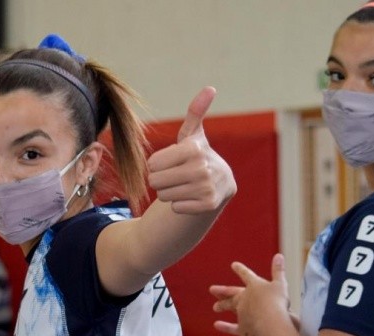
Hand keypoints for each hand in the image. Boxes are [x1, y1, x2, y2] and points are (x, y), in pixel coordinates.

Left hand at [147, 87, 235, 214]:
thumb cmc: (197, 155)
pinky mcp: (208, 205)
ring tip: (183, 185)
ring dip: (169, 192)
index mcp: (194, 149)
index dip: (157, 164)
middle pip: (155, 181)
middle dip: (160, 179)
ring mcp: (206, 187)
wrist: (221, 183)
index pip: (152, 164)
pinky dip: (180, 204)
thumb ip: (195, 112)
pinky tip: (191, 196)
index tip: (170, 161)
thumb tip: (210, 88)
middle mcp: (202, 168)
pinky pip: (176, 207)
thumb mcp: (193, 134)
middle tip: (174, 175)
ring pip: (164, 196)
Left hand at [210, 254, 290, 335]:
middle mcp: (244, 298)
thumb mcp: (280, 284)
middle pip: (232, 292)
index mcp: (254, 286)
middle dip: (222, 290)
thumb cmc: (277, 303)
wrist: (271, 323)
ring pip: (230, 307)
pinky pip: (232, 327)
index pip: (246, 275)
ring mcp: (242, 312)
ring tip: (215, 307)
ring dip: (222, 306)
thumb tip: (279, 256)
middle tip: (212, 289)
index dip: (240, 270)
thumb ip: (278, 270)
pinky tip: (217, 325)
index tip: (233, 265)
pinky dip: (225, 327)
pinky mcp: (243, 327)